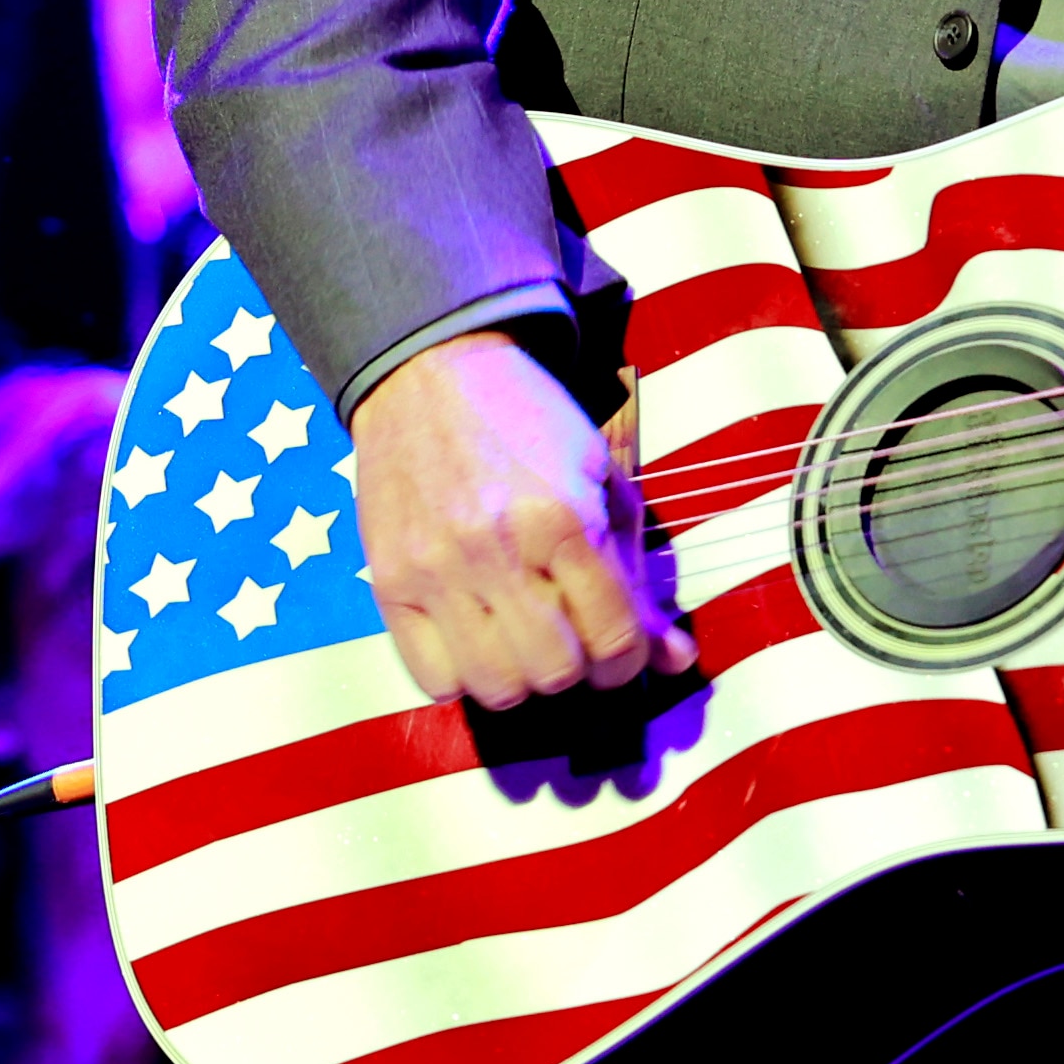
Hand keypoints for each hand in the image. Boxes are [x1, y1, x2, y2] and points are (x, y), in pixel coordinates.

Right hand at [350, 330, 695, 705]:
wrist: (431, 377)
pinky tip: (478, 641)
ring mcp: (436, 572)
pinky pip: (431, 677)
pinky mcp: (388, 584)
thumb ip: (637, 572)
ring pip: (495, 686)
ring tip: (526, 644)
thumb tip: (675, 658)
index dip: (629, 660)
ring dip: (523, 679)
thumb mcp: (601, 480)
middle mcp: (497, 550)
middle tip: (575, 642)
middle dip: (578, 669)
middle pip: (555, 672)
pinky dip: (464, 676)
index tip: (623, 652)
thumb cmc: (529, 424)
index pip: (613, 635)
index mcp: (564, 518)